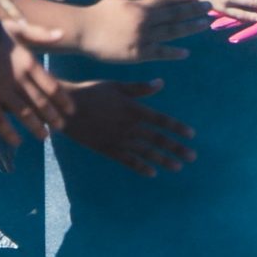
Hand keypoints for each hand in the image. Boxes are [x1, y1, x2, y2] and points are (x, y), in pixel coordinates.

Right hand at [0, 33, 71, 163]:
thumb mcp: (16, 27)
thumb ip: (39, 34)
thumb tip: (61, 34)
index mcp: (28, 62)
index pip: (52, 86)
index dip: (63, 100)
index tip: (71, 111)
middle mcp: (18, 79)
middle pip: (40, 102)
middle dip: (53, 116)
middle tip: (61, 127)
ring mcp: (1, 89)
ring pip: (23, 113)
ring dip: (35, 127)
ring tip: (44, 136)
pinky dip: (8, 132)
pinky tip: (16, 142)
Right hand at [55, 78, 195, 175]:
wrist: (64, 108)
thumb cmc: (91, 92)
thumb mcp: (116, 86)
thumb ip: (140, 88)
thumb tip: (161, 83)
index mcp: (133, 109)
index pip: (161, 120)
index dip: (178, 128)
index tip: (191, 135)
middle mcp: (129, 126)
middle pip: (158, 139)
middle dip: (176, 148)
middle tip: (192, 157)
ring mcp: (118, 139)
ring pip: (146, 152)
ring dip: (163, 160)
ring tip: (178, 167)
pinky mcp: (106, 149)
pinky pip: (127, 160)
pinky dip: (140, 167)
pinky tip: (152, 173)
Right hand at [74, 0, 210, 63]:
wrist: (82, 31)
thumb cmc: (97, 14)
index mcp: (140, 6)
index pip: (167, 1)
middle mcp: (145, 20)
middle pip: (175, 14)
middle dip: (194, 10)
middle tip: (211, 7)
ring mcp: (143, 37)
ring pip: (172, 31)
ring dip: (191, 27)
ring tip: (206, 23)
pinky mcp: (138, 53)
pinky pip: (160, 53)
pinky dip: (173, 52)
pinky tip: (186, 52)